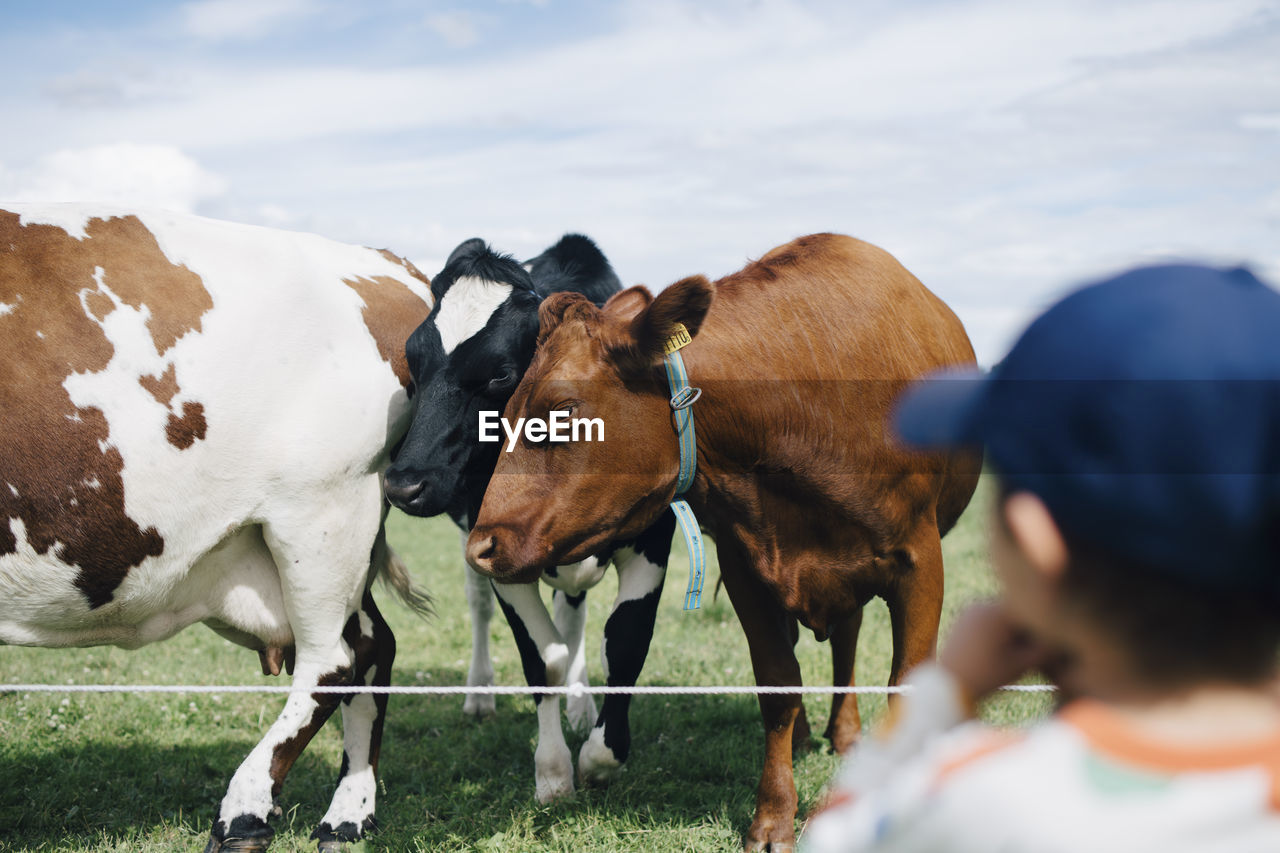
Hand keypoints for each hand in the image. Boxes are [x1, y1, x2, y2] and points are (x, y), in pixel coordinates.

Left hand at [940, 603, 1056, 704]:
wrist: (948, 684)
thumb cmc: (987, 677)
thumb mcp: (1021, 664)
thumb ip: (1046, 648)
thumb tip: (1067, 638)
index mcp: (997, 610)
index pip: (1032, 613)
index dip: (1044, 630)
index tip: (1044, 650)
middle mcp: (982, 602)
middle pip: (1018, 612)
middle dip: (1029, 629)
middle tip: (1032, 653)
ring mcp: (971, 608)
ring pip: (1005, 615)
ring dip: (1015, 629)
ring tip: (1016, 653)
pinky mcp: (964, 617)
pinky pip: (990, 618)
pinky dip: (1000, 630)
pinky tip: (1001, 650)